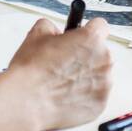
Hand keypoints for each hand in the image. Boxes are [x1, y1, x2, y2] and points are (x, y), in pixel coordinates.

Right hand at [5, 16, 113, 130]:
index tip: (81, 37)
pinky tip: (66, 94)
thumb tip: (57, 33)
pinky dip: (85, 94)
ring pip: (99, 74)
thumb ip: (53, 27)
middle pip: (101, 52)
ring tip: (63, 81)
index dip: (88, 30)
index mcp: (91, 39)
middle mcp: (103, 61)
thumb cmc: (33, 70)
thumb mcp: (37, 33)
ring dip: (87, 75)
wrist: (27, 101)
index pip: (101, 26)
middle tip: (65, 62)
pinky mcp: (100, 104)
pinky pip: (96, 95)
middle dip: (86, 55)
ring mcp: (104, 85)